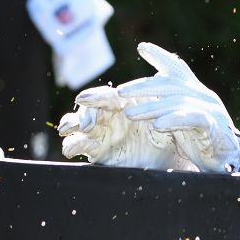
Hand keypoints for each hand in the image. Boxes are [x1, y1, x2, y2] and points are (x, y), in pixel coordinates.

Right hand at [57, 85, 196, 169]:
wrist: (171, 164)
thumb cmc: (171, 138)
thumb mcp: (170, 117)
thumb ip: (163, 99)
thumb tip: (159, 74)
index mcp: (125, 104)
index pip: (105, 96)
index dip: (94, 96)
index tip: (84, 99)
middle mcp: (110, 116)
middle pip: (88, 109)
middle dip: (83, 114)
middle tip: (87, 124)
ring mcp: (101, 133)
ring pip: (77, 124)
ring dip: (71, 125)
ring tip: (68, 131)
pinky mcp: (97, 152)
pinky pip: (78, 146)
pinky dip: (70, 145)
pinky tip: (70, 149)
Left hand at [117, 42, 239, 173]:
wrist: (231, 164)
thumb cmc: (203, 143)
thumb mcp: (184, 120)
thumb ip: (170, 104)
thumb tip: (150, 85)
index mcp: (197, 92)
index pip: (178, 69)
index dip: (161, 56)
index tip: (142, 47)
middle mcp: (204, 96)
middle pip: (170, 84)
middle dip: (143, 87)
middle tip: (119, 92)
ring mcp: (211, 110)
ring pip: (177, 102)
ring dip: (151, 108)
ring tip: (129, 114)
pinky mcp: (215, 127)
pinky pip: (193, 119)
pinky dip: (175, 120)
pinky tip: (158, 125)